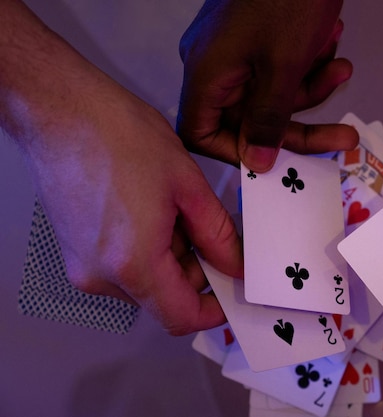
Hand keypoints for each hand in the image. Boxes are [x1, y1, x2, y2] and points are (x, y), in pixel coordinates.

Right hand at [2, 1, 241, 334]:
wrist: (61, 110)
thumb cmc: (120, 136)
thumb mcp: (188, 185)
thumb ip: (217, 234)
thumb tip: (234, 265)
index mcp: (132, 263)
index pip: (180, 317)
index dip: (213, 310)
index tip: (230, 288)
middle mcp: (100, 276)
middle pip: (163, 300)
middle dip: (194, 272)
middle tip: (206, 229)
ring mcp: (81, 265)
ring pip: (144, 283)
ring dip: (169, 258)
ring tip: (171, 209)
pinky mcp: (74, 252)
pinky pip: (121, 267)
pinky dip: (145, 250)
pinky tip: (149, 210)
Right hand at [177, 0, 357, 171]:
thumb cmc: (288, 0)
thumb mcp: (282, 68)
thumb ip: (268, 119)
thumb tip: (255, 163)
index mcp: (207, 73)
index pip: (202, 132)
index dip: (236, 153)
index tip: (275, 159)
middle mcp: (215, 65)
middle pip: (251, 117)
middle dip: (301, 120)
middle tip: (344, 134)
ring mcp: (236, 49)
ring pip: (272, 93)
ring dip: (311, 86)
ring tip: (341, 65)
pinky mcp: (256, 36)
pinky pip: (279, 67)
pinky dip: (307, 64)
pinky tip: (332, 44)